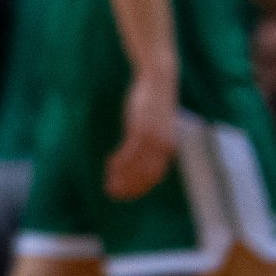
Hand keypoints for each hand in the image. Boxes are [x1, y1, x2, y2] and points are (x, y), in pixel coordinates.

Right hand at [107, 68, 178, 200]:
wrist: (158, 81)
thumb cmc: (154, 102)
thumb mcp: (155, 125)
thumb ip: (151, 141)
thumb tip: (139, 153)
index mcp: (168, 148)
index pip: (154, 176)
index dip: (139, 188)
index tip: (125, 194)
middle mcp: (163, 148)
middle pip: (145, 176)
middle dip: (129, 187)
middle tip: (113, 194)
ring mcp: (153, 140)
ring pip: (136, 167)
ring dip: (121, 177)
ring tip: (107, 183)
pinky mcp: (141, 130)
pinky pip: (128, 152)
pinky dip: (119, 162)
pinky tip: (108, 164)